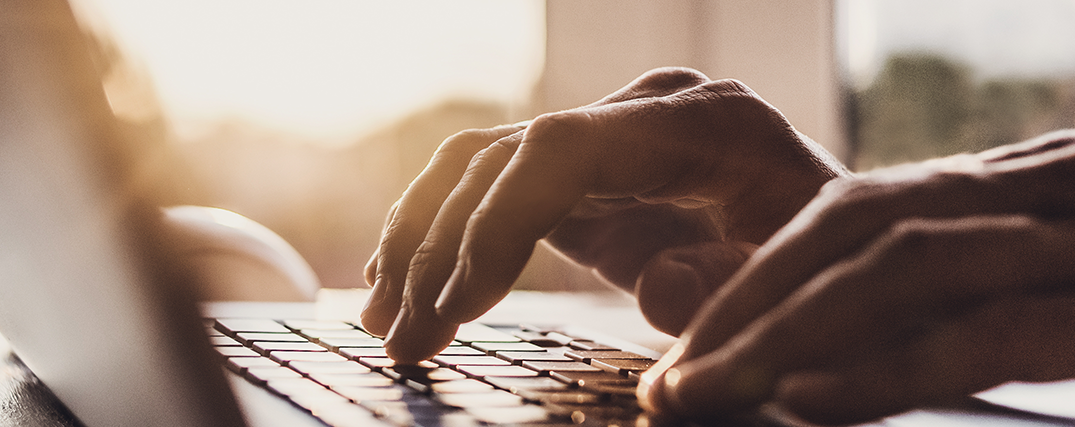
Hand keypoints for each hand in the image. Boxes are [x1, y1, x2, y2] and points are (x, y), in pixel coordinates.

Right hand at [359, 67, 845, 362]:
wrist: (841, 239)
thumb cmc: (822, 264)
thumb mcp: (793, 284)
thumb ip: (729, 284)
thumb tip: (656, 289)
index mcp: (698, 123)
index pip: (559, 150)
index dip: (495, 225)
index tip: (458, 307)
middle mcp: (641, 111)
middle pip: (503, 157)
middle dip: (440, 251)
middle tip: (404, 342)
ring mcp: (607, 135)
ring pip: (479, 164)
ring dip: (420, 241)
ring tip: (383, 319)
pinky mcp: (585, 170)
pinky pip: (491, 184)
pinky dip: (440, 231)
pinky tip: (400, 279)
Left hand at [639, 130, 1074, 424]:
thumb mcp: (1025, 285)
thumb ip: (931, 309)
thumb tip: (810, 363)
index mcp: (1001, 190)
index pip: (850, 215)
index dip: (755, 279)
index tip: (686, 353)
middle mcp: (1027, 193)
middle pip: (852, 227)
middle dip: (743, 306)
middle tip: (667, 385)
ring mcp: (1069, 238)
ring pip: (898, 262)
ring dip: (782, 332)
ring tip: (701, 392)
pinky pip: (987, 330)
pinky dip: (886, 366)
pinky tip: (804, 397)